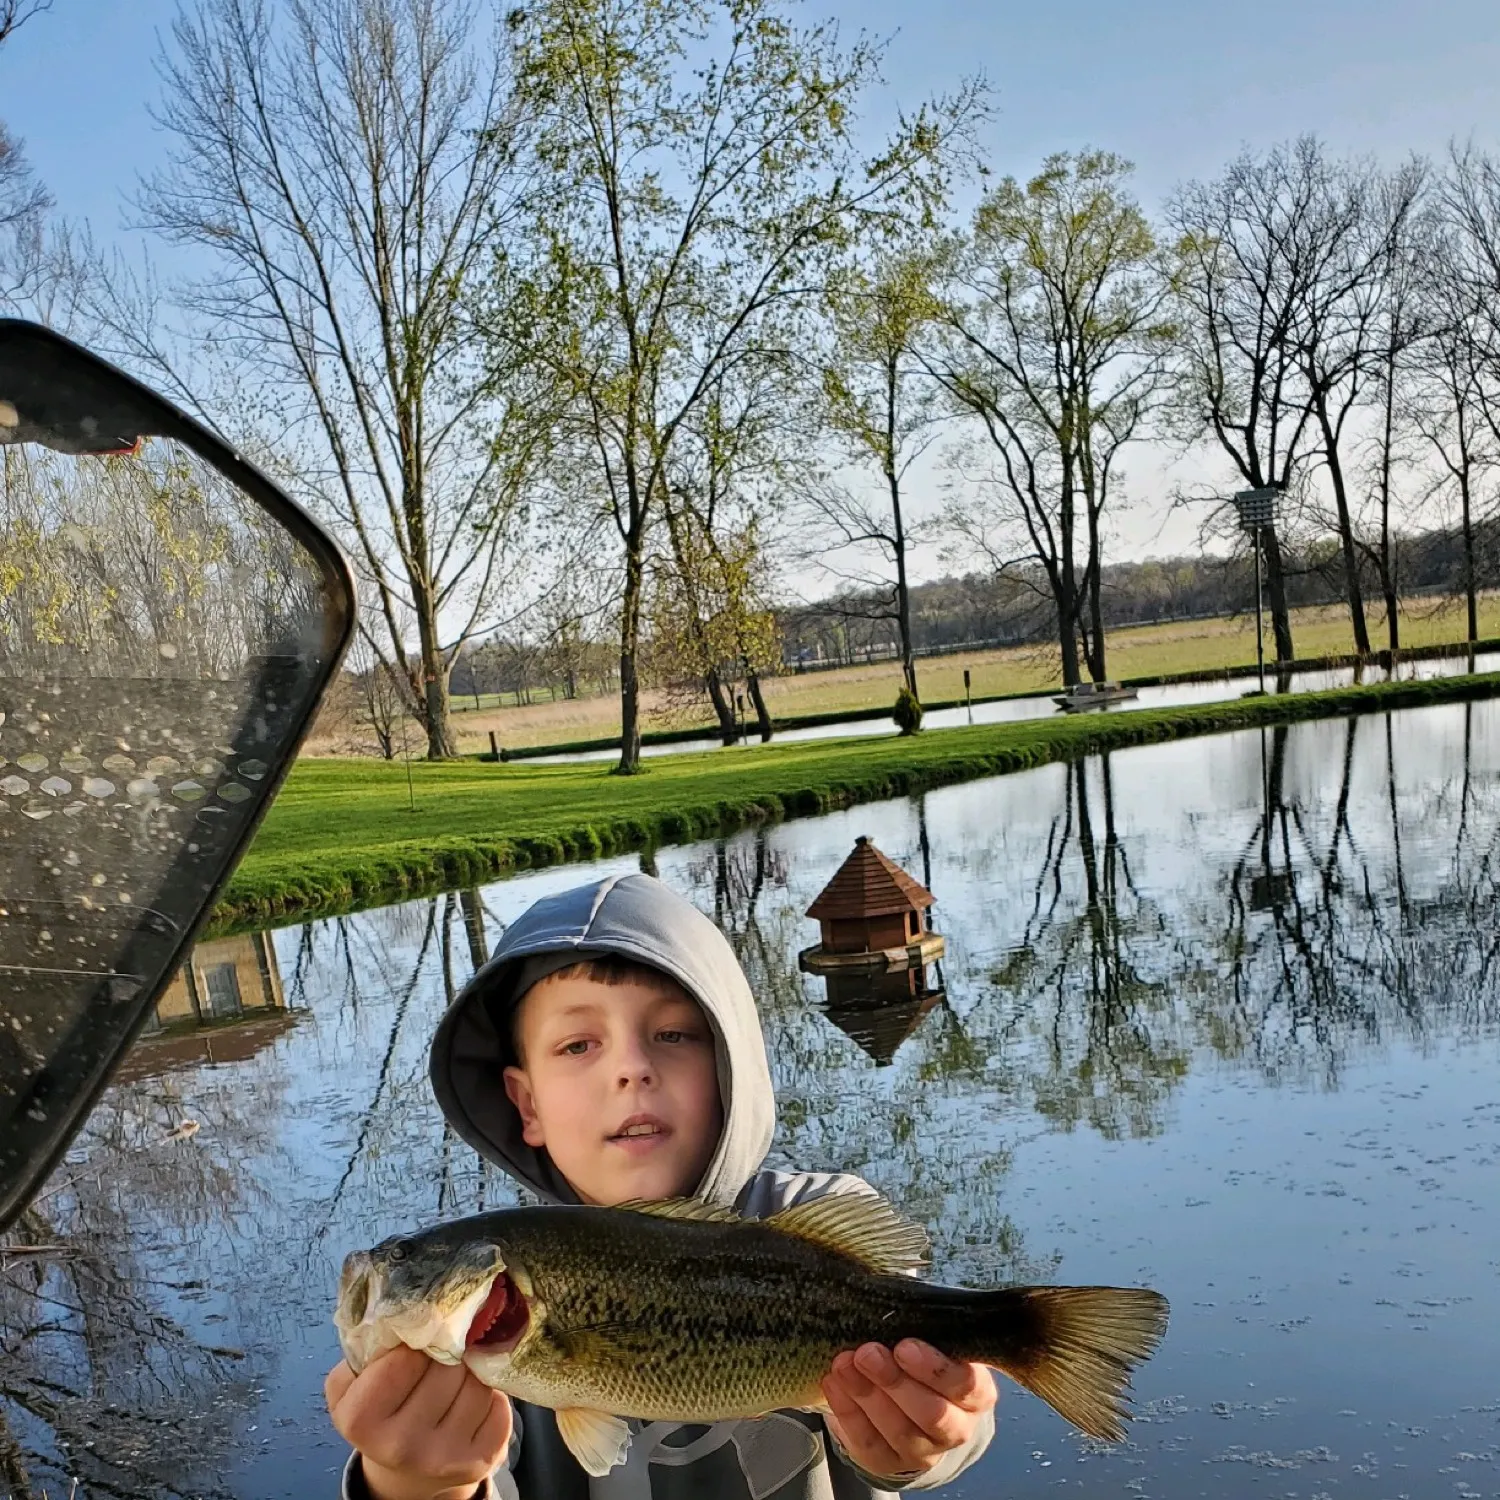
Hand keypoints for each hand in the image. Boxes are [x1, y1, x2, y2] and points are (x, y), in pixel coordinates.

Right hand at [325, 1347, 512, 1499]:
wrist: (404, 1471)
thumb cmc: (380, 1410)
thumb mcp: (354, 1381)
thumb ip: (368, 1347)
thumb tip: (409, 1313)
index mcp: (362, 1420)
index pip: (405, 1358)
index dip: (416, 1342)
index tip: (416, 1344)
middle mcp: (400, 1446)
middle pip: (446, 1366)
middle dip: (448, 1352)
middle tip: (440, 1356)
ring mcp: (443, 1458)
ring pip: (477, 1382)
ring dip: (471, 1372)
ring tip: (454, 1379)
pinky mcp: (481, 1461)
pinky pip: (501, 1404)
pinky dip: (491, 1397)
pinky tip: (469, 1403)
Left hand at [821, 1340, 996, 1481]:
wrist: (911, 1406)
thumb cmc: (924, 1360)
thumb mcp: (933, 1339)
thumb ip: (923, 1324)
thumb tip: (892, 1294)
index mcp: (976, 1393)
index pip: (965, 1385)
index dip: (934, 1368)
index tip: (904, 1345)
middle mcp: (956, 1428)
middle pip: (932, 1414)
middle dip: (895, 1382)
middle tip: (867, 1353)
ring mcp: (924, 1451)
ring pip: (899, 1431)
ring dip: (866, 1394)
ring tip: (843, 1363)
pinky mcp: (890, 1462)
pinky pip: (868, 1442)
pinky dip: (847, 1411)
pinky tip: (833, 1382)